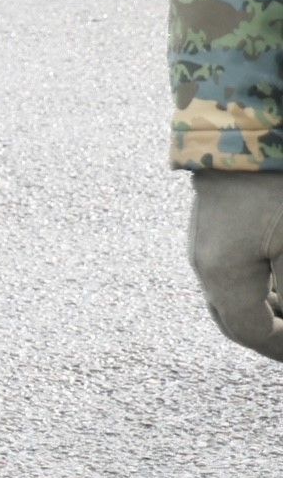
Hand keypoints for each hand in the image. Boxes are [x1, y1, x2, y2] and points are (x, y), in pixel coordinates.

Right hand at [191, 172, 282, 360]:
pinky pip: (227, 272)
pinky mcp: (210, 226)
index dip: (280, 348)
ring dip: (261, 311)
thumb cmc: (275, 188)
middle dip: (266, 335)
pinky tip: (276, 281)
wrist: (242, 129)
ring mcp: (201, 242)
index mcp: (221, 275)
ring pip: (228, 296)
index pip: (251, 332)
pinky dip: (253, 288)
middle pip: (231, 320)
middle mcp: (202, 263)